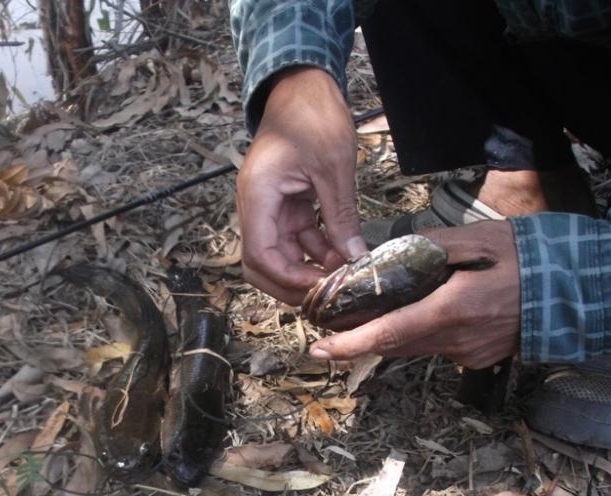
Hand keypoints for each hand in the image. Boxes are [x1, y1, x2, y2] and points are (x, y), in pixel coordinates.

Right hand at [237, 67, 366, 305]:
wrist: (302, 86)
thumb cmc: (312, 116)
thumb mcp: (333, 168)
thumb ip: (341, 216)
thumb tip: (354, 258)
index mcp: (258, 196)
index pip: (259, 254)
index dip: (287, 278)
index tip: (319, 287)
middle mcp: (256, 205)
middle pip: (260, 264)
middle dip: (290, 284)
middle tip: (326, 295)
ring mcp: (269, 206)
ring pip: (279, 255)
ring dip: (307, 268)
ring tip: (343, 274)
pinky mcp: (284, 204)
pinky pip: (294, 238)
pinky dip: (315, 250)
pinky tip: (342, 254)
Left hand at [309, 221, 520, 367]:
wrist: (581, 289)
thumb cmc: (530, 256)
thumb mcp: (479, 239)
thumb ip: (431, 248)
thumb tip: (391, 256)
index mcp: (453, 310)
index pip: (389, 333)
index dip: (350, 344)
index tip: (320, 349)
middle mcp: (458, 341)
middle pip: (395, 344)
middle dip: (361, 336)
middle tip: (332, 323)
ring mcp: (469, 354)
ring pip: (415, 347)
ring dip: (391, 333)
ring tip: (369, 314)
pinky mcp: (477, 358)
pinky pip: (437, 348)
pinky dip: (421, 332)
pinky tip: (423, 311)